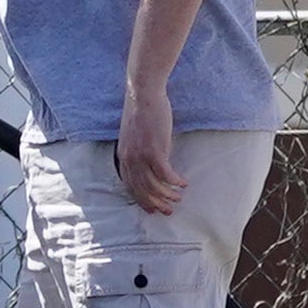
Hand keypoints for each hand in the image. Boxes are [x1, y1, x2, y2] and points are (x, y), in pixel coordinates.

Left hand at [117, 81, 182, 213]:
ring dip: (167, 195)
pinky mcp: (154, 151)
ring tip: (178, 199)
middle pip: (141, 190)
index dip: (141, 199)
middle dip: (155, 203)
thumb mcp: (134, 137)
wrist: (142, 96)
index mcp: (123, 157)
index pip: (130, 186)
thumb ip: (139, 151)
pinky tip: (184, 183)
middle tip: (168, 211)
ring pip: (154, 185)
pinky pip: (165, 174)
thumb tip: (152, 163)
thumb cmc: (141, 113)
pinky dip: (175, 182)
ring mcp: (140, 157)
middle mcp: (129, 160)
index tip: (152, 209)